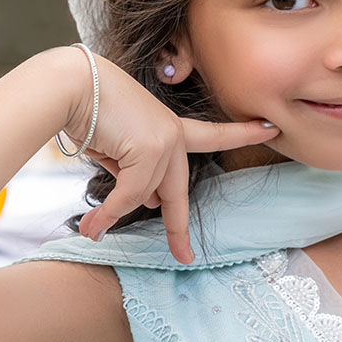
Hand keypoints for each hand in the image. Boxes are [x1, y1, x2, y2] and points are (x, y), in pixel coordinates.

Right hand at [63, 52, 277, 263]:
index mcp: (170, 127)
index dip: (241, 133)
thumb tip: (149, 204)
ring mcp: (167, 141)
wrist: (70, 85)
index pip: (213, 134)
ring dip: (114, 209)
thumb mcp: (118, 147)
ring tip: (91, 222)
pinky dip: (109, 214)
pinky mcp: (152, 150)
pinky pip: (131, 195)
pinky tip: (93, 228)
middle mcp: (174, 133)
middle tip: (184, 257)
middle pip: (177, 193)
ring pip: (145, 195)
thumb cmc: (87, 110)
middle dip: (177, 229)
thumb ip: (138, 174)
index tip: (270, 128)